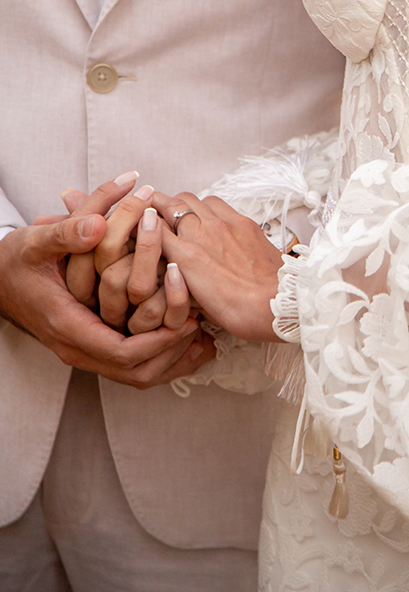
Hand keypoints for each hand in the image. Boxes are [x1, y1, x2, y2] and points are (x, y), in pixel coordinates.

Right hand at [3, 177, 204, 387]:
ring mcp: (83, 348)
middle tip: (200, 328)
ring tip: (199, 335)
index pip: (121, 352)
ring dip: (169, 358)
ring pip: (134, 374)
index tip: (186, 322)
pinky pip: (129, 363)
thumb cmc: (17, 258)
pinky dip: (158, 355)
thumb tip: (99, 225)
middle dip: (171, 355)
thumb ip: (69, 232)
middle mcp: (76, 345)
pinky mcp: (90, 342)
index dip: (158, 341)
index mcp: (67, 324)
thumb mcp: (38, 239)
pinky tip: (182, 335)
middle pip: (134, 373)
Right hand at [153, 191, 281, 341]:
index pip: (152, 227)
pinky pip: (218, 203)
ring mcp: (224, 223)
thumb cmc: (239, 311)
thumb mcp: (199, 302)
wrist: (278, 303)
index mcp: (186, 257)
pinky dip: (208, 207)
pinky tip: (210, 220)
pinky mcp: (244, 222)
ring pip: (194, 198)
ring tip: (182, 215)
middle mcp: (202, 233)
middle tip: (154, 213)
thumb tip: (169, 267)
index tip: (135, 221)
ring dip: (184, 203)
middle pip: (170, 203)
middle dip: (158, 206)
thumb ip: (179, 279)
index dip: (139, 222)